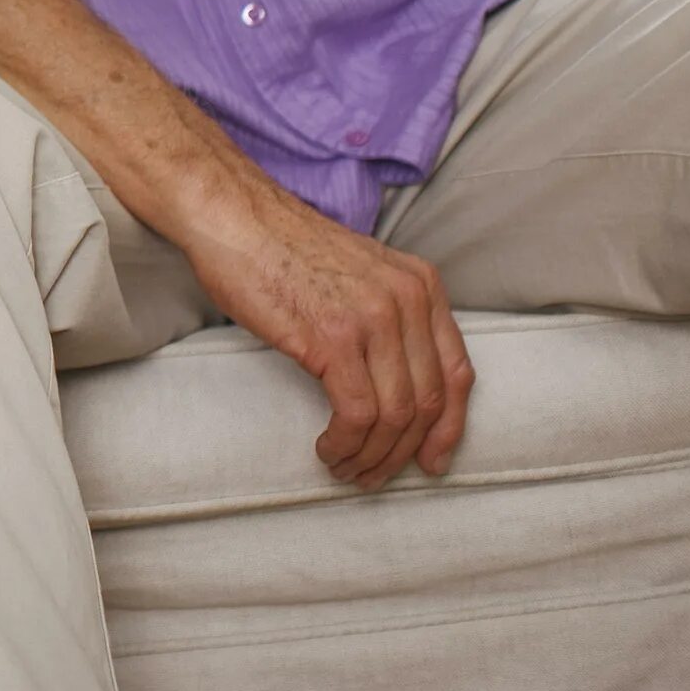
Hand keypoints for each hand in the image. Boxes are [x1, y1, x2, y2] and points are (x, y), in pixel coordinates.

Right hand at [172, 174, 473, 486]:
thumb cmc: (281, 248)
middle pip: (426, 402)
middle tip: (374, 473)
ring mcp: (372, 319)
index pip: (457, 374)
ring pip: (395, 415)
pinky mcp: (332, 339)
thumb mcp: (361, 273)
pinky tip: (327, 448)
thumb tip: (397, 385)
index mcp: (421, 285)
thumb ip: (390, 317)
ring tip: (345, 466)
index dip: (448, 428)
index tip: (430, 460)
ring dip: (371, 455)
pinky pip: (357, 413)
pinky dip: (346, 443)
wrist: (232, 217)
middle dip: (403, 452)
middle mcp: (407, 301)